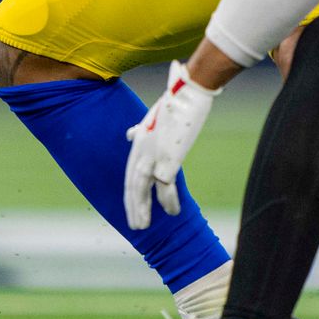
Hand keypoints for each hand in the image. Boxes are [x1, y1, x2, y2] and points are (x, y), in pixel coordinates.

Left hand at [124, 60, 217, 228]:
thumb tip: (130, 134)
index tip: (131, 208)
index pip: (129, 174)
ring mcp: (153, 154)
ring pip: (143, 189)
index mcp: (139, 142)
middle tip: (135, 226)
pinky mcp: (169, 156)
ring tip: (144, 225)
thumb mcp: (152, 115)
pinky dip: (169, 201)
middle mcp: (141, 150)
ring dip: (145, 209)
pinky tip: (173, 212)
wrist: (188, 92)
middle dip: (133, 207)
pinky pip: (166, 186)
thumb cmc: (175, 100)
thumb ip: (141, 129)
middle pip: (133, 185)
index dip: (130, 194)